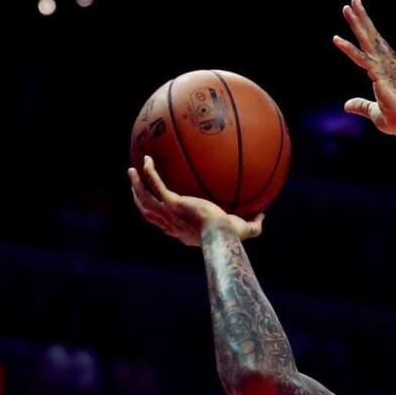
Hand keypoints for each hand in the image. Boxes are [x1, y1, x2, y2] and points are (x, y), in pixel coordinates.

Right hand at [128, 156, 263, 246]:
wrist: (220, 234)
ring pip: (144, 198)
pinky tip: (146, 159)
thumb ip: (254, 224)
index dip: (160, 218)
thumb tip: (263, 215)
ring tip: (132, 171)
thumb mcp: (244, 230)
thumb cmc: (231, 236)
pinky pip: (155, 183)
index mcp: (182, 230)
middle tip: (136, 187)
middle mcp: (171, 223)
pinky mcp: (171, 202)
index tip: (160, 209)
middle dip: (139, 199)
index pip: (166, 225)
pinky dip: (149, 172)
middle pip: (148, 212)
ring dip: (136, 185)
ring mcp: (168, 212)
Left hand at [333, 0, 395, 138]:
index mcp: (391, 68)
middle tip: (353, 0)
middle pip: (373, 36)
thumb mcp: (375, 112)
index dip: (366, 30)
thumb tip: (346, 105)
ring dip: (357, 23)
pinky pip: (360, 59)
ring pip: (367, 40)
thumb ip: (361, 105)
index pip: (376, 45)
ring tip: (348, 6)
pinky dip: (348, 48)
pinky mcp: (379, 75)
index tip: (357, 16)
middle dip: (362, 18)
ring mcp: (386, 67)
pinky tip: (336, 39)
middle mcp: (391, 63)